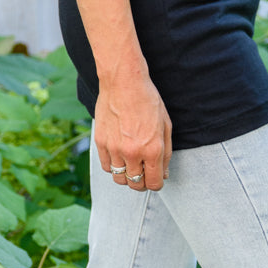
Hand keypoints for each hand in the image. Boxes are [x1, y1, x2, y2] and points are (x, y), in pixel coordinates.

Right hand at [95, 73, 171, 191]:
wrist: (123, 82)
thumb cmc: (147, 101)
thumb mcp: (166, 126)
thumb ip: (165, 153)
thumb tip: (164, 174)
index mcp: (152, 149)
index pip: (154, 183)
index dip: (157, 183)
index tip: (156, 178)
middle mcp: (133, 152)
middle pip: (136, 184)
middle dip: (142, 182)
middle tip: (144, 172)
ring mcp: (114, 149)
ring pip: (119, 179)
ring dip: (127, 176)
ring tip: (131, 164)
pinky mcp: (101, 142)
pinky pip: (107, 166)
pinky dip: (114, 166)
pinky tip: (120, 156)